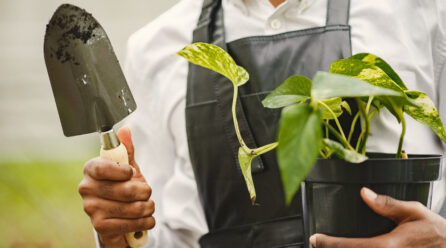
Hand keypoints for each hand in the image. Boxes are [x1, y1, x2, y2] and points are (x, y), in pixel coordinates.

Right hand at [78, 126, 154, 247]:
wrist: (120, 215)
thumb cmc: (123, 187)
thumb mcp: (127, 167)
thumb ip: (126, 150)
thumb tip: (125, 130)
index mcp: (91, 169)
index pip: (102, 168)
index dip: (121, 171)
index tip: (131, 172)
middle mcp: (86, 189)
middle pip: (125, 190)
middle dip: (145, 192)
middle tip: (146, 193)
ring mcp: (91, 209)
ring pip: (133, 208)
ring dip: (148, 208)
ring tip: (147, 206)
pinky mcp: (100, 227)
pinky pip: (131, 223)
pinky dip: (145, 221)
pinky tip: (145, 219)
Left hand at [310, 187, 445, 247]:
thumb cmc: (436, 233)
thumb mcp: (414, 212)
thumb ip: (387, 204)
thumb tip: (364, 193)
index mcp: (388, 245)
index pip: (352, 246)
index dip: (330, 244)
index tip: (315, 238)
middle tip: (317, 243)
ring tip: (328, 246)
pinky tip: (352, 247)